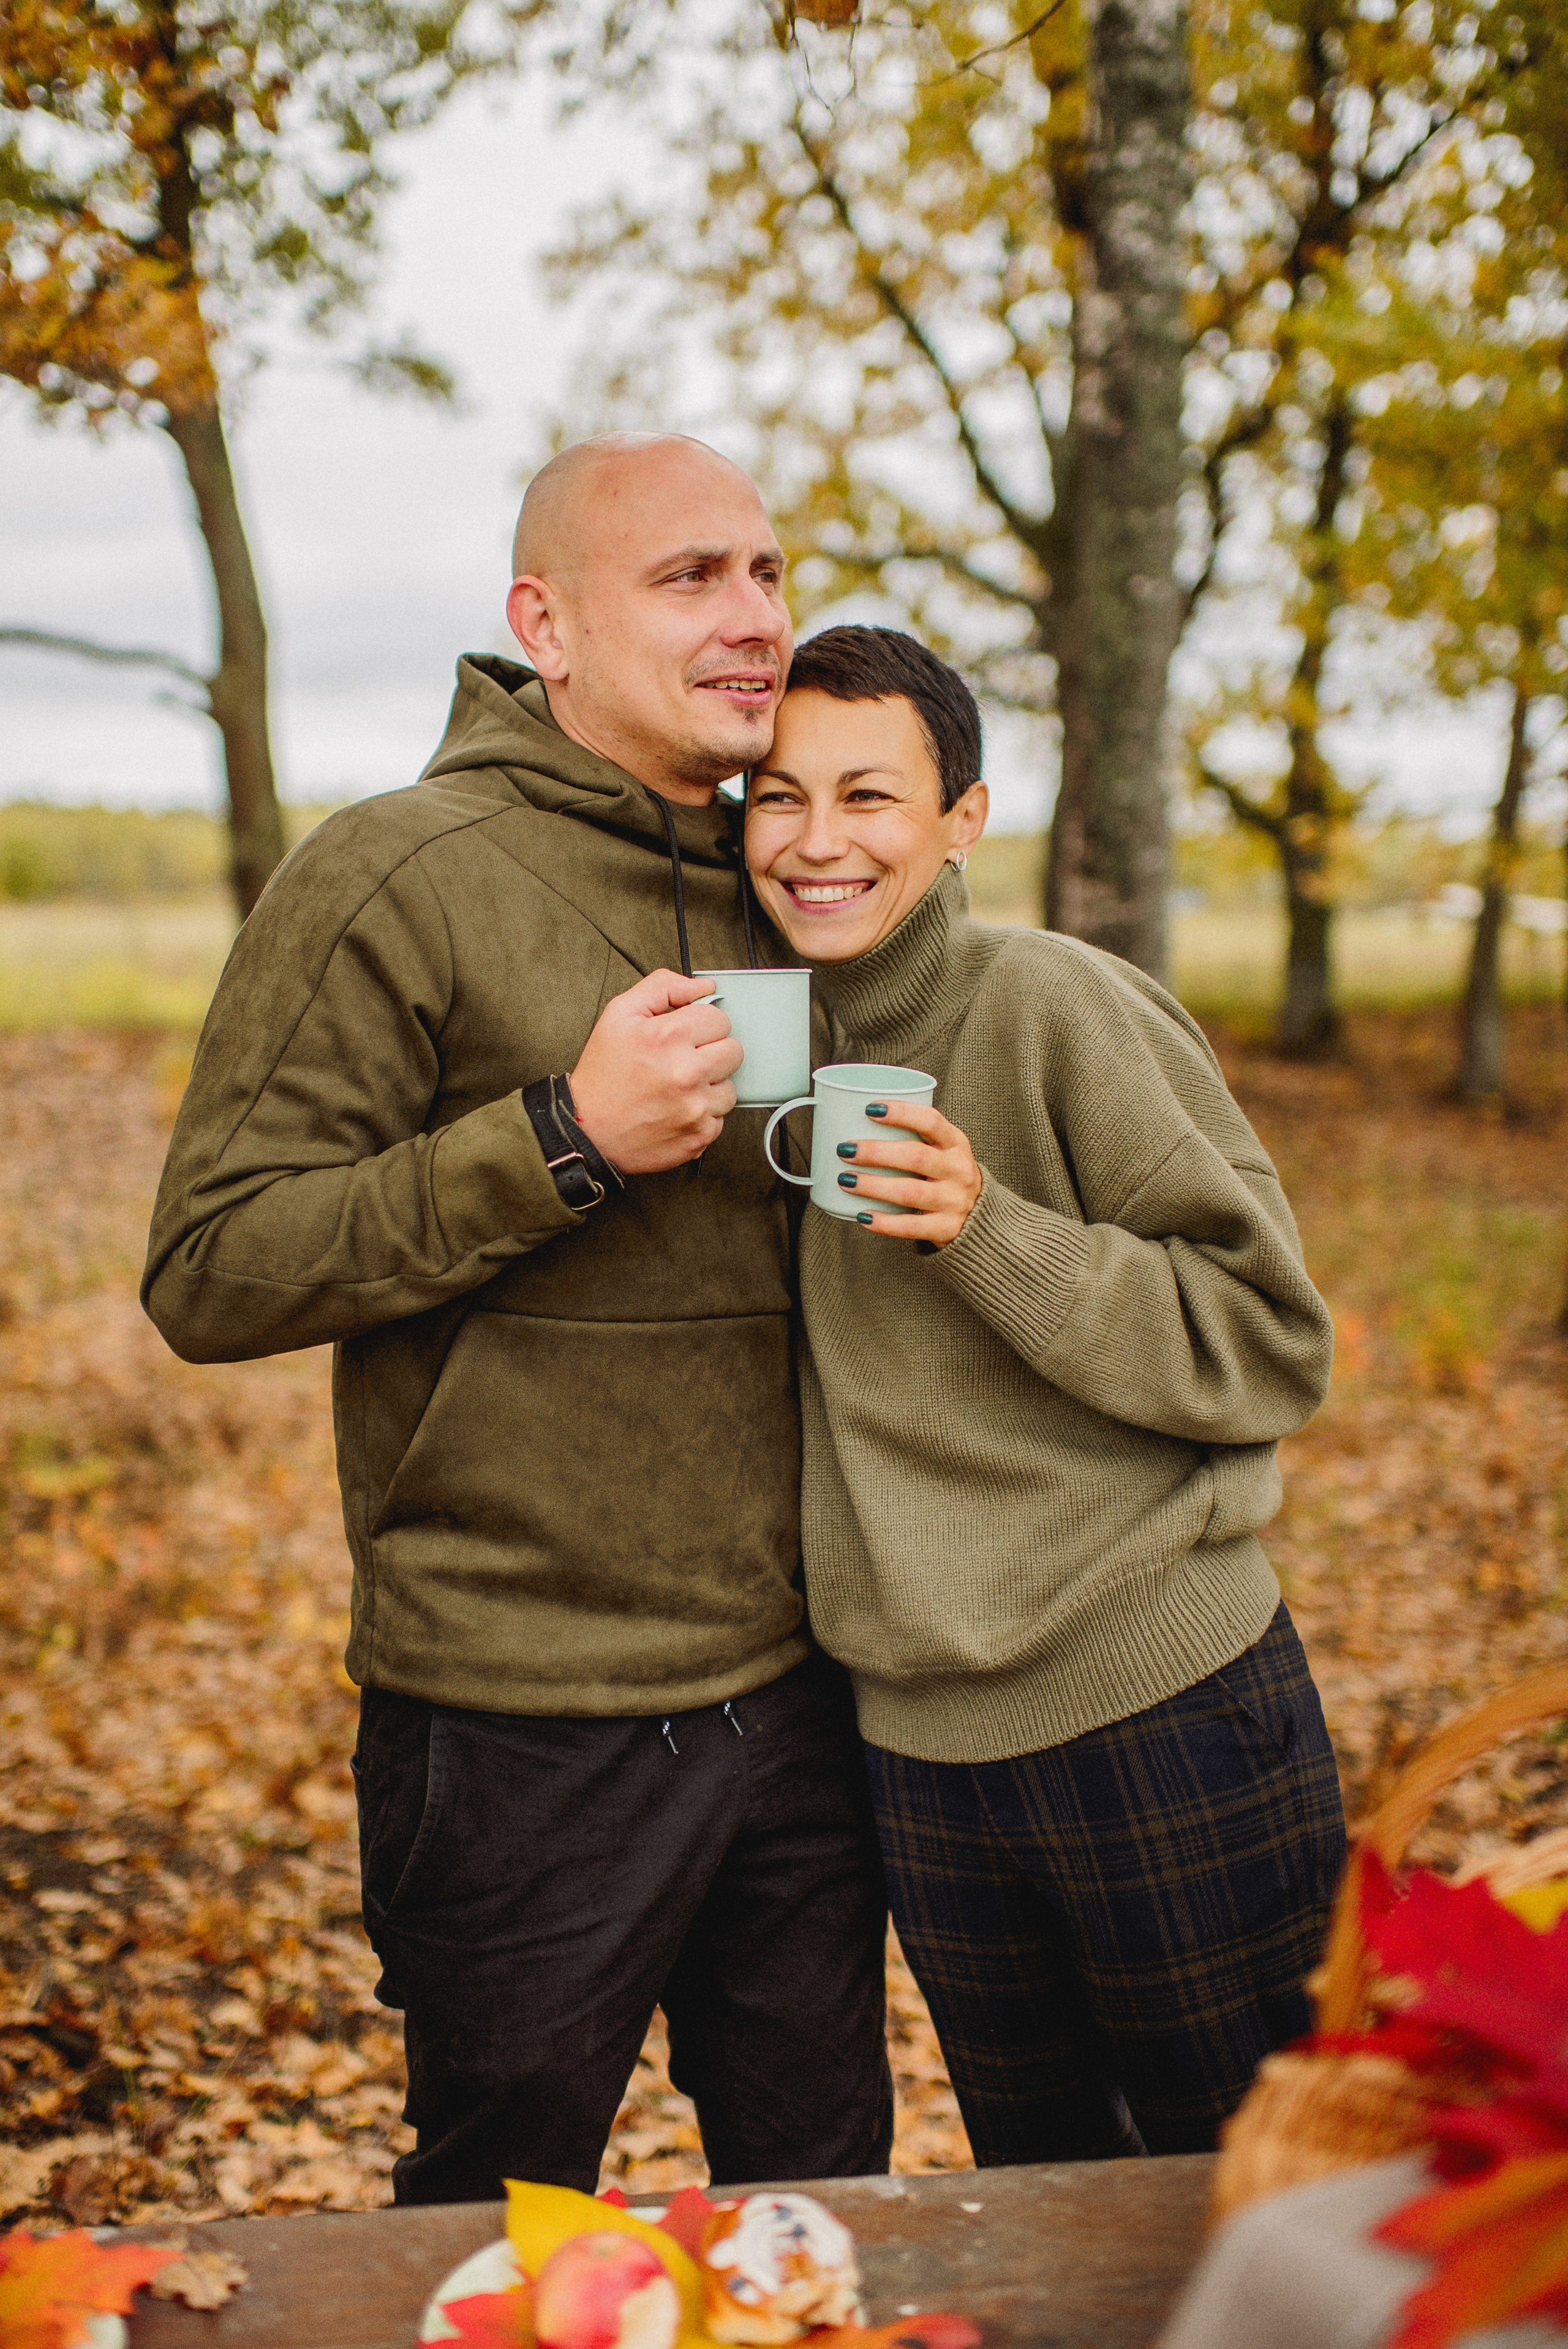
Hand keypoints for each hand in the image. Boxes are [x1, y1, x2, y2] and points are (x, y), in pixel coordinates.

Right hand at [569, 970, 742, 1172]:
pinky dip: (703, 1114)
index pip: (719, 1018)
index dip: (700, 1025)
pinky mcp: (700, 1135)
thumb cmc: (602, 1074)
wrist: (587, 1130)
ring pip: (730, 1086)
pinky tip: (677, 1109)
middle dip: (710, 1052)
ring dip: (709, 1086)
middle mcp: (686, 1072)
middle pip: (733, 1050)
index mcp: (668, 1036)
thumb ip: (662, 988)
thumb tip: (703, 987)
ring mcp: (696, 1107)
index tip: (684, 1036)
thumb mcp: (620, 1014)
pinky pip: (721, 1117)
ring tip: (677, 1087)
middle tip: (682, 1061)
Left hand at [834, 1101, 982, 1245]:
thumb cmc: (946, 1176)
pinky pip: (911, 1226)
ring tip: (845, 1181)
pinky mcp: (947, 1228)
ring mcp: (954, 1201)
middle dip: (876, 1152)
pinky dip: (884, 1222)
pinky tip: (862, 1216)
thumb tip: (856, 1123)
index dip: (901, 1113)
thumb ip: (914, 1138)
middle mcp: (959, 1170)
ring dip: (873, 1186)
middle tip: (845, 1150)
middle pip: (916, 1157)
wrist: (979, 1216)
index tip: (870, 1109)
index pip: (931, 1121)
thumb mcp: (943, 1151)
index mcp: (956, 1144)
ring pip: (909, 1193)